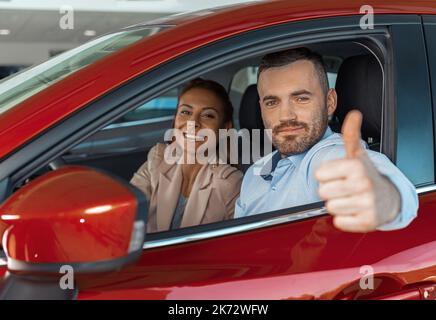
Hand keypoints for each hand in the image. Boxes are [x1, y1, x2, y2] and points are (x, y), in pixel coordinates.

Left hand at [315, 110, 400, 231]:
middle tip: (344, 188)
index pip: (319, 175)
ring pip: (330, 207)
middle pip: (322, 192)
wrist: (388, 198)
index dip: (326, 175)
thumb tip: (354, 114)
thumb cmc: (365, 175)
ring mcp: (366, 204)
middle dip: (330, 190)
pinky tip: (354, 210)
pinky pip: (338, 222)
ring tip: (350, 198)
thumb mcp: (357, 155)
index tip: (339, 175)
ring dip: (337, 204)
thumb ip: (351, 135)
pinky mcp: (366, 222)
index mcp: (356, 166)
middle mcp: (363, 184)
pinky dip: (344, 219)